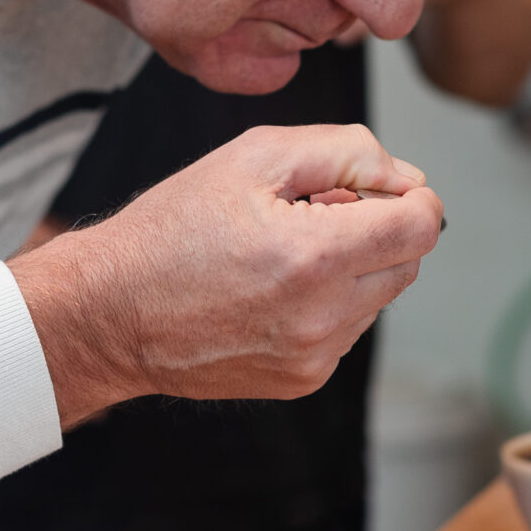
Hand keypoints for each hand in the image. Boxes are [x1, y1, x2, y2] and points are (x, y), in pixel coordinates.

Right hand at [11, 123, 442, 427]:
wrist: (108, 314)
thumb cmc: (170, 228)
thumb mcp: (252, 156)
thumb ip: (345, 151)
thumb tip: (403, 176)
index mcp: (315, 256)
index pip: (422, 224)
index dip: (410, 194)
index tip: (374, 185)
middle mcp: (323, 316)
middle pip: (409, 261)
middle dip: (379, 227)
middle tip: (312, 211)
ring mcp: (315, 356)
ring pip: (379, 296)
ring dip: (353, 266)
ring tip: (282, 251)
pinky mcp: (302, 380)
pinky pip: (347, 329)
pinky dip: (328, 302)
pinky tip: (271, 288)